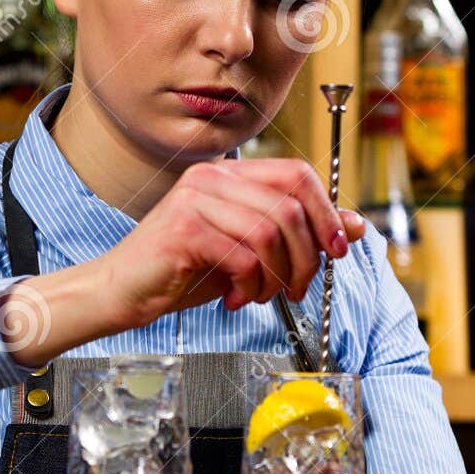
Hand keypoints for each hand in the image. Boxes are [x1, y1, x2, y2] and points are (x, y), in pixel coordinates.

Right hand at [0, 158, 364, 368]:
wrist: (121, 290)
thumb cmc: (181, 271)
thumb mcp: (248, 251)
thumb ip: (296, 235)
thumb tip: (353, 227)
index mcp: (229, 175)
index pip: (297, 174)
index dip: (326, 212)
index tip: (336, 249)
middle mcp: (212, 178)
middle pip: (289, 204)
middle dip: (307, 255)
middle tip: (298, 287)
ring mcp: (195, 200)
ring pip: (270, 232)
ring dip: (278, 275)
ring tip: (263, 295)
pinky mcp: (183, 230)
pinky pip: (242, 255)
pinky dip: (251, 284)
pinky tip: (238, 298)